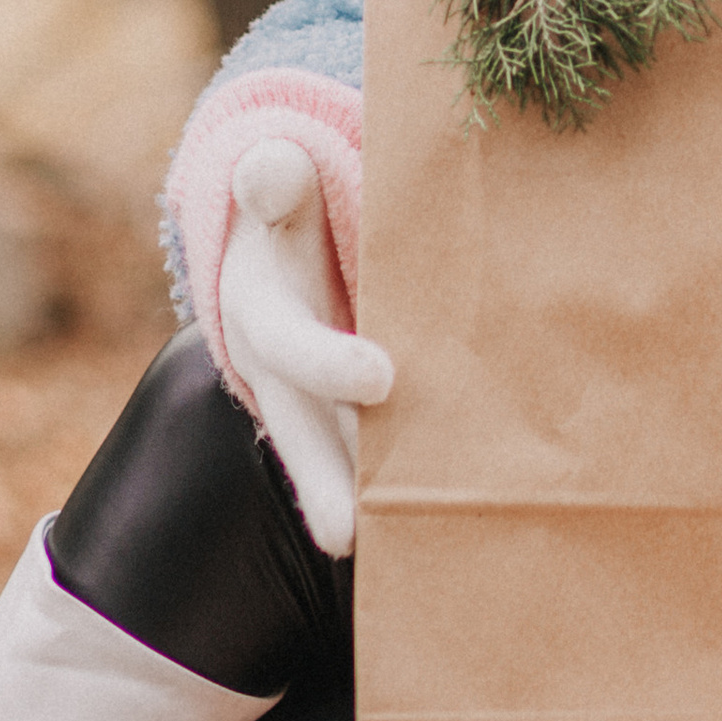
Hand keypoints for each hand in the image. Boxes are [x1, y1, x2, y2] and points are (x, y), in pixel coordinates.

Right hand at [219, 138, 394, 556]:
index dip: (331, 362)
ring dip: (371, 504)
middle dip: (325, 485)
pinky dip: (403, 494)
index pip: (292, 345)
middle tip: (351, 535)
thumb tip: (268, 168)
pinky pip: (373, 464)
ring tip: (419, 552)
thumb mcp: (277, 190)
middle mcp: (283, 380)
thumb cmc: (291, 212)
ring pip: (340, 466)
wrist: (273, 249)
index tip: (381, 376)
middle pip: (301, 440)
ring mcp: (315, 410)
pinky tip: (456, 527)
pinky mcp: (348, 426)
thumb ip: (275, 179)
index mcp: (264, 316)